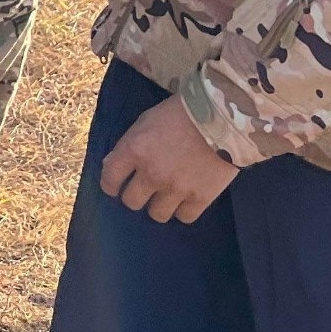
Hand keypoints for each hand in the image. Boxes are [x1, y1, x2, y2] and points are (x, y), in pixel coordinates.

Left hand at [99, 94, 238, 223]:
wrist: (220, 118)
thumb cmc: (179, 114)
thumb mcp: (146, 122)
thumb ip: (129, 145)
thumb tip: (113, 165)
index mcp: (134, 150)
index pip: (110, 179)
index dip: (110, 185)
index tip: (115, 187)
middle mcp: (152, 173)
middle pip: (132, 201)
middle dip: (135, 195)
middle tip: (144, 189)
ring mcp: (176, 189)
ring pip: (157, 214)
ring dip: (159, 205)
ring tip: (166, 195)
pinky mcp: (200, 198)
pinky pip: (184, 217)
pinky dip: (183, 210)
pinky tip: (185, 199)